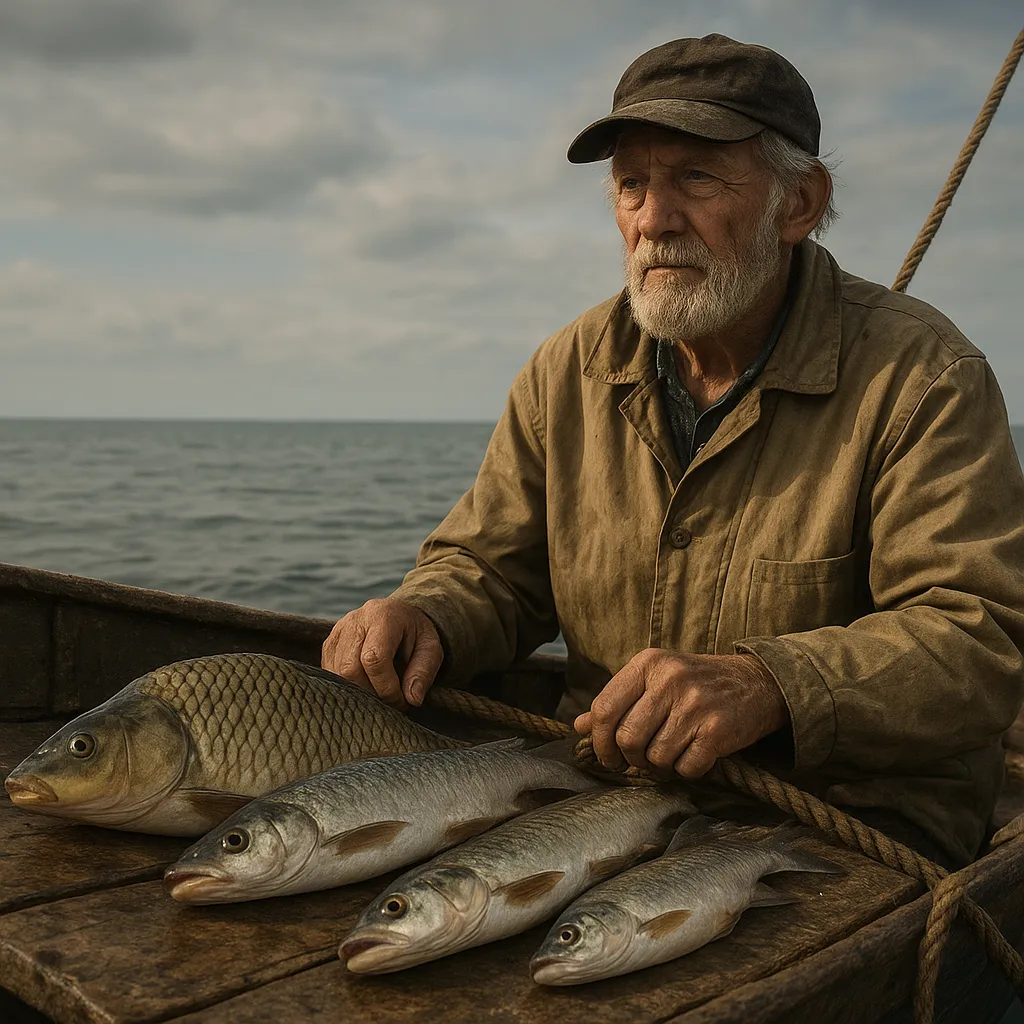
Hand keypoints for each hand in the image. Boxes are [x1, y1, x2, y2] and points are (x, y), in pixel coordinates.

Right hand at [321, 598, 442, 709]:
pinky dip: (348, 688)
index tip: (401, 701)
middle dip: (371, 693)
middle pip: (350, 668)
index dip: (386, 687)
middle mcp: (355, 621)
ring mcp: (338, 631)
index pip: (374, 658)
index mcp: (383, 616)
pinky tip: (366, 687)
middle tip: (390, 702)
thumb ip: (423, 672)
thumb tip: (412, 699)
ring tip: (380, 694)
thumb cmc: (416, 634)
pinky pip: (331, 674)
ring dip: (359, 693)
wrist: (399, 616)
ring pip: (337, 674)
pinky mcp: (329, 644)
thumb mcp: (431, 648)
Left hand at [573, 649, 788, 778]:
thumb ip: (617, 700)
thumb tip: (579, 726)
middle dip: (631, 758)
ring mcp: (695, 704)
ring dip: (660, 765)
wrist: (756, 682)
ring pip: (655, 757)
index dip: (600, 741)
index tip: (607, 757)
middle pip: (627, 737)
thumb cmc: (696, 683)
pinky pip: (686, 768)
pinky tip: (694, 755)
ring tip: (672, 752)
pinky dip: (687, 770)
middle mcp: (670, 679)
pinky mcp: (718, 729)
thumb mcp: (654, 680)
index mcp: (648, 663)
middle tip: (641, 759)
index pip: (605, 708)